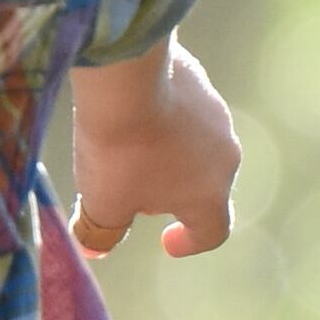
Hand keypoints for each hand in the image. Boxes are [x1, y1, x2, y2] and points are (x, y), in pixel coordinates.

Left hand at [68, 40, 239, 258]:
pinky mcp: (200, 80)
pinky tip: (132, 107)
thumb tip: (94, 248)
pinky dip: (164, 116)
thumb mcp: (104, 201)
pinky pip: (185, 109)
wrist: (125, 72)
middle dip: (172, 193)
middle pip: (204, 186)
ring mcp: (217, 115)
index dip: (191, 242)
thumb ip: (102, 231)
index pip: (213, 231)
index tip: (167, 241)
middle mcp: (225, 157)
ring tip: (129, 142)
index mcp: (209, 196)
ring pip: (196, 144)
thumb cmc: (119, 149)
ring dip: (169, 151)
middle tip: (134, 188)